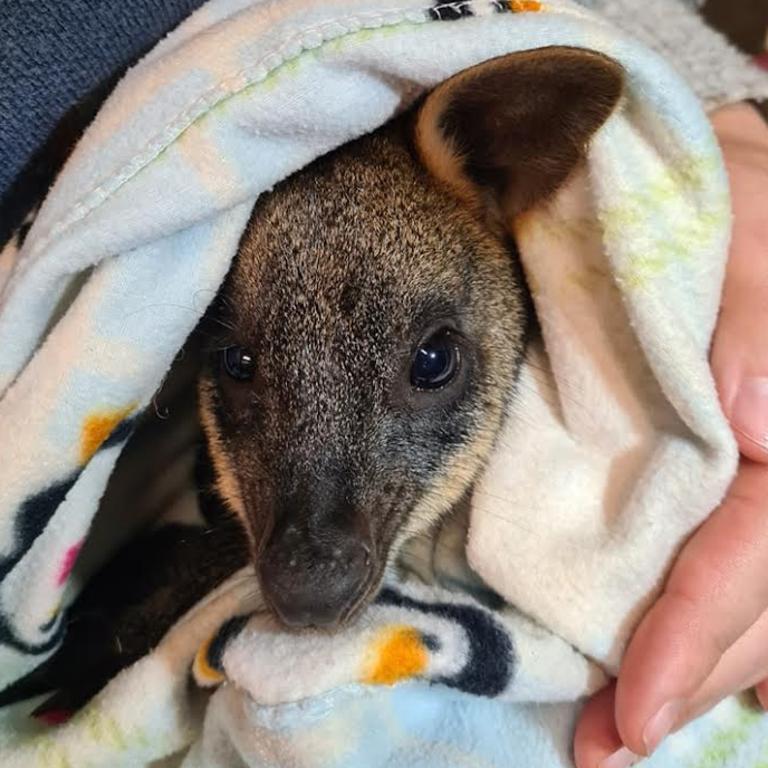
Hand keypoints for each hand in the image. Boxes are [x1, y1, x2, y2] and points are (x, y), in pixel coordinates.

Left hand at [574, 102, 767, 767]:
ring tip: (623, 729)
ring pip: (762, 596)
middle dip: (690, 672)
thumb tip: (761, 425)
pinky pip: (749, 562)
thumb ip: (756, 297)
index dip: (703, 627)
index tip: (635, 705)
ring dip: (700, 668)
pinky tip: (692, 674)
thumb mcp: (743, 207)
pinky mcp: (740, 463)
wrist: (713, 179)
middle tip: (610, 744)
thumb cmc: (720, 184)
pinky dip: (722, 625)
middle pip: (762, 595)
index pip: (760, 543)